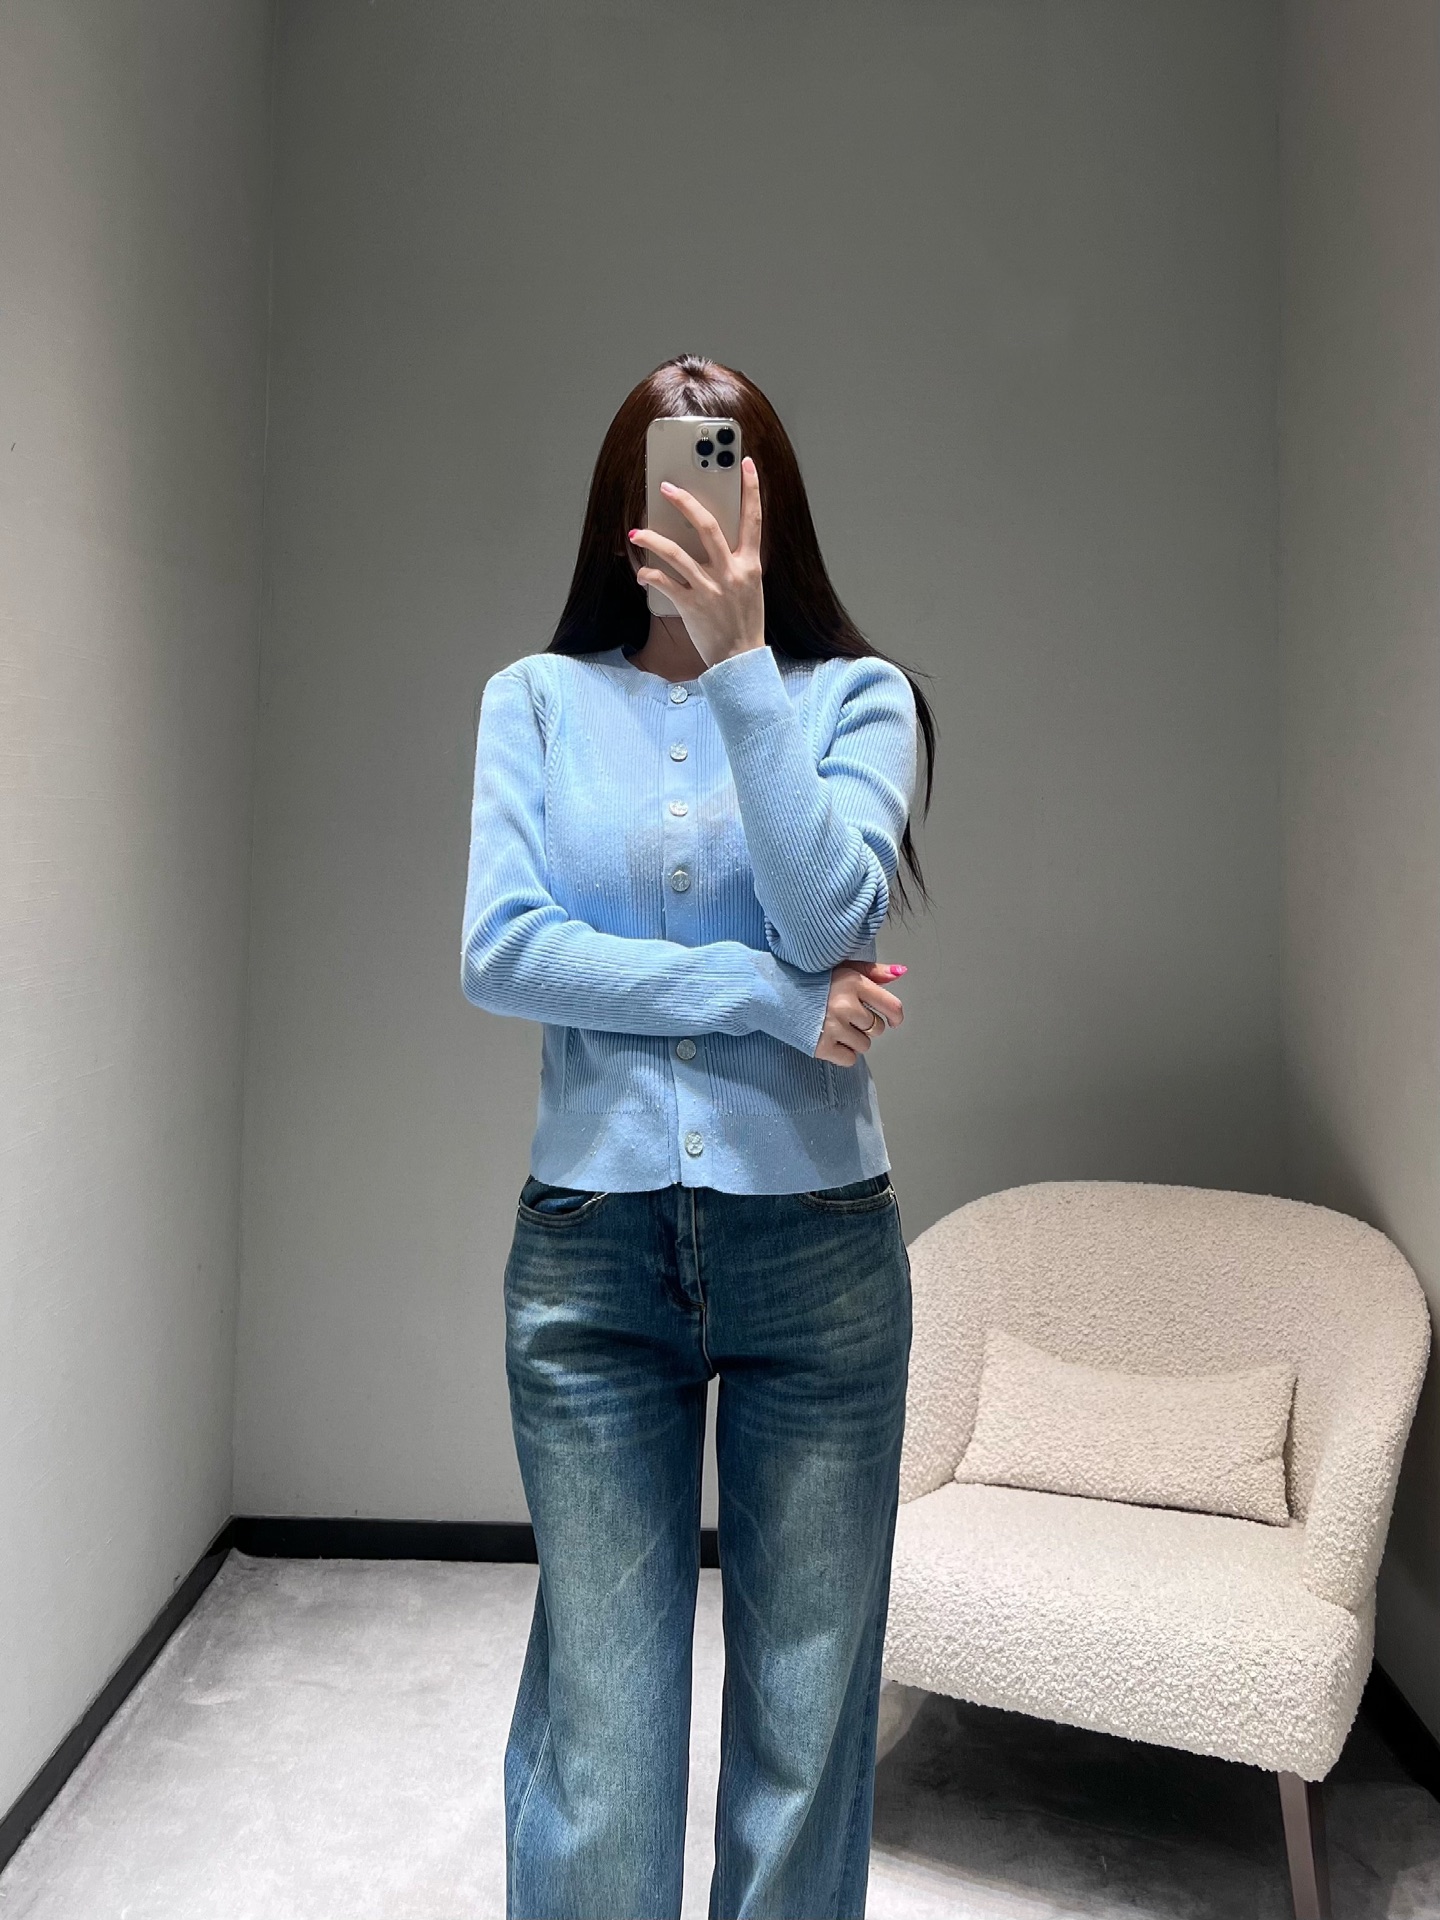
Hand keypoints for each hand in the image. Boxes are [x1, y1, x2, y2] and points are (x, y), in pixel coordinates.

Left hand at [628, 455, 764, 667]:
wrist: (741, 660)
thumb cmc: (744, 622)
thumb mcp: (749, 587)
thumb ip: (735, 561)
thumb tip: (709, 538)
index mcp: (750, 565)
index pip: (753, 519)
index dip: (751, 488)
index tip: (743, 462)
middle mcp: (732, 572)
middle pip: (706, 526)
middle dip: (684, 502)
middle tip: (667, 487)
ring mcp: (711, 589)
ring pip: (676, 553)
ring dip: (653, 539)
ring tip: (636, 531)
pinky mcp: (692, 606)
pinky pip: (664, 583)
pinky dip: (649, 575)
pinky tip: (641, 572)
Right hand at [815, 961, 906, 1065]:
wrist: (771, 992)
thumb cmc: (809, 979)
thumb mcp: (842, 967)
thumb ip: (873, 971)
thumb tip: (900, 973)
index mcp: (854, 982)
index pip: (891, 1006)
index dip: (896, 1017)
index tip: (893, 1021)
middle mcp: (845, 1004)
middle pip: (877, 1029)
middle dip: (866, 1026)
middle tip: (845, 1016)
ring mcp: (833, 1027)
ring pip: (864, 1045)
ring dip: (854, 1040)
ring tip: (834, 1026)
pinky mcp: (821, 1046)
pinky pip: (849, 1059)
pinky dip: (842, 1053)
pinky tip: (829, 1039)